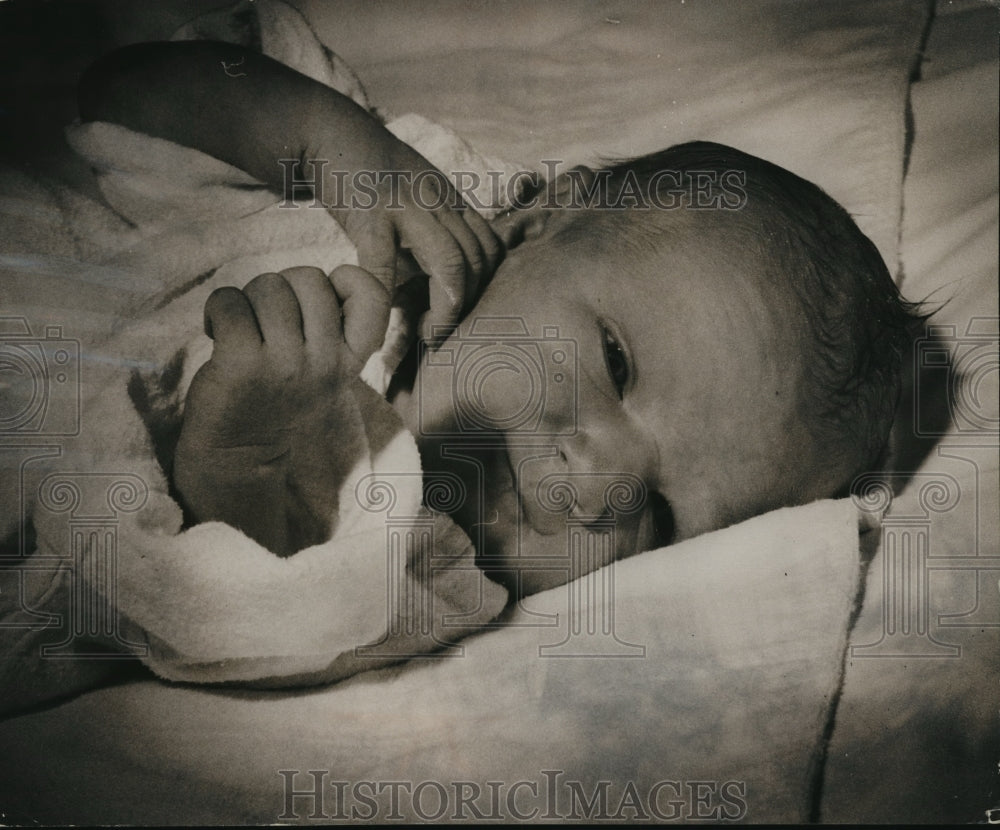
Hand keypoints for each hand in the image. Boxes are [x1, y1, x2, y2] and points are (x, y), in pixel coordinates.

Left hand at [173, 265, 388, 555]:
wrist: (241, 465)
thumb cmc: (277, 409)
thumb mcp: (323, 374)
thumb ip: (331, 332)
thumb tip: (323, 278)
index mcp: (349, 361)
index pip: (373, 296)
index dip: (350, 279)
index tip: (326, 295)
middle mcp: (324, 361)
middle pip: (307, 278)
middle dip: (280, 288)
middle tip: (265, 321)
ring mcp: (285, 363)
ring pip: (266, 286)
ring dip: (245, 301)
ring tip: (239, 331)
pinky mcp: (243, 363)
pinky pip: (229, 302)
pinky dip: (217, 311)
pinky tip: (216, 334)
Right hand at [329, 134, 502, 344]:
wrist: (328, 131)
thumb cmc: (369, 175)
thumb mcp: (416, 196)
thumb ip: (432, 233)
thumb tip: (433, 288)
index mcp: (452, 200)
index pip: (491, 248)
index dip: (484, 287)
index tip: (464, 315)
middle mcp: (440, 201)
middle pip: (477, 259)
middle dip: (467, 305)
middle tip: (443, 334)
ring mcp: (408, 205)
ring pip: (452, 262)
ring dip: (446, 308)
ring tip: (427, 334)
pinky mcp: (370, 213)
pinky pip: (385, 262)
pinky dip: (384, 298)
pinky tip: (379, 323)